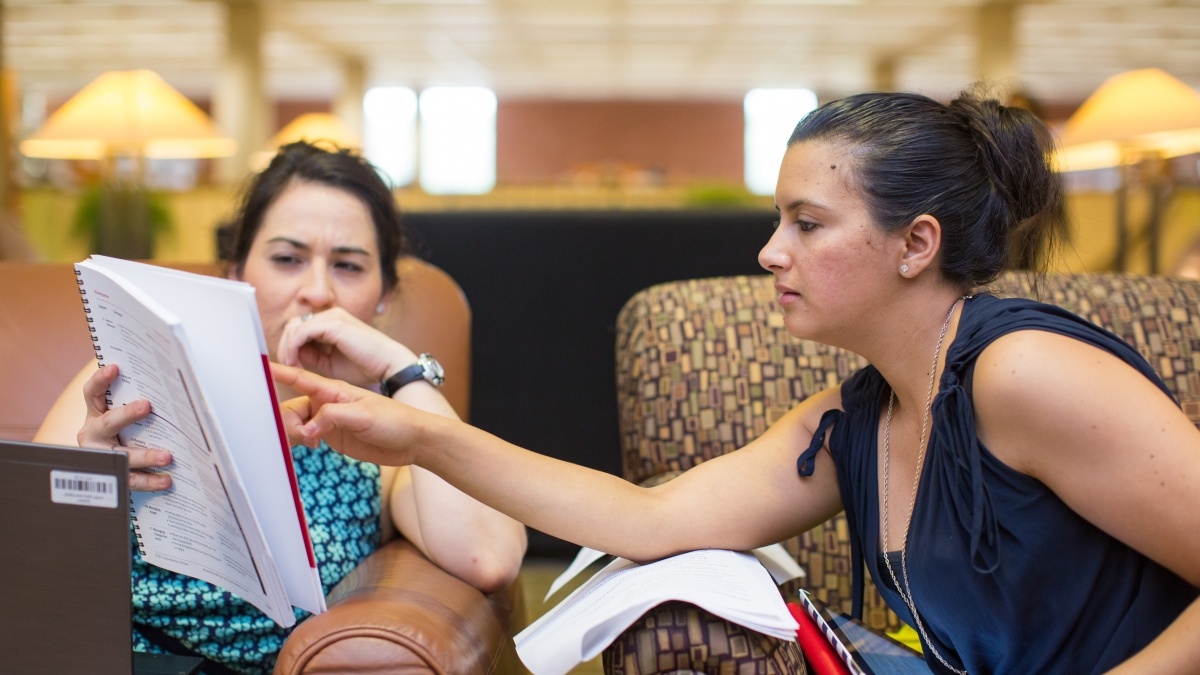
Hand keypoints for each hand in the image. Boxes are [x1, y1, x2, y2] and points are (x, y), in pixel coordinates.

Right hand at [77, 364, 172, 490]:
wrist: (103, 468)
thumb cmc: (122, 431)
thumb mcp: (121, 415)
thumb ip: (134, 401)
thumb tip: (169, 383)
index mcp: (94, 414)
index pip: (92, 393)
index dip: (100, 380)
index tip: (115, 367)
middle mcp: (93, 435)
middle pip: (107, 423)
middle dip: (126, 414)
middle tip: (146, 405)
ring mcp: (100, 457)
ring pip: (120, 456)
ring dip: (144, 456)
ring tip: (167, 456)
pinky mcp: (111, 477)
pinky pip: (130, 480)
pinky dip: (150, 481)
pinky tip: (167, 480)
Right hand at [272, 362, 423, 466]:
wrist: (413, 441)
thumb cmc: (396, 421)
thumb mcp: (365, 416)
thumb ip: (333, 417)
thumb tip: (308, 427)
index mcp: (335, 390)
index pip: (302, 379)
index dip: (280, 372)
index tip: (260, 367)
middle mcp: (328, 402)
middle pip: (291, 406)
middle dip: (286, 419)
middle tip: (301, 435)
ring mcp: (329, 419)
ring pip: (296, 422)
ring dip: (293, 432)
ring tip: (309, 442)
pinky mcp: (332, 436)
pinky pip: (306, 435)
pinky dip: (301, 440)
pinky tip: (312, 445)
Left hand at [276, 307, 415, 388]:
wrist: (389, 365)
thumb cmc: (366, 367)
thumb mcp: (331, 362)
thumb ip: (312, 356)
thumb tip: (293, 354)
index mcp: (333, 321)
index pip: (301, 328)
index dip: (290, 346)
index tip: (289, 365)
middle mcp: (331, 314)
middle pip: (294, 325)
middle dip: (284, 346)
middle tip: (285, 366)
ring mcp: (332, 317)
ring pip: (295, 327)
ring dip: (286, 347)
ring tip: (289, 366)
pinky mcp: (333, 324)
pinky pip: (302, 332)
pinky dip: (293, 347)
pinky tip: (294, 361)